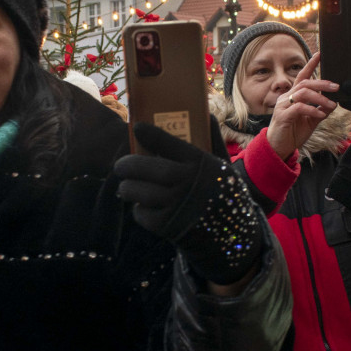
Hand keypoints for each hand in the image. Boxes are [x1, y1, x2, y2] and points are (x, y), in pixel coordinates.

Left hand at [114, 123, 262, 284]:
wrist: (230, 236)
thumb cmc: (222, 193)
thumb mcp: (223, 167)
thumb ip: (213, 141)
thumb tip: (206, 114)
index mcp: (200, 164)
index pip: (170, 144)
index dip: (151, 135)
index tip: (137, 127)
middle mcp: (187, 183)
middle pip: (146, 169)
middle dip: (127, 165)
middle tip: (120, 166)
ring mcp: (176, 206)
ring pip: (139, 192)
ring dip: (127, 188)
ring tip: (125, 186)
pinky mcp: (167, 226)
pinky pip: (142, 213)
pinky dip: (139, 209)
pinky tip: (142, 205)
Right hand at [266, 52, 338, 159]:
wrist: (279, 147)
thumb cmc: (293, 132)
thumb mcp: (311, 120)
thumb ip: (320, 109)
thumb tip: (334, 101)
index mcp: (293, 96)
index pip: (302, 77)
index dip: (310, 65)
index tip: (320, 54)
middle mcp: (287, 97)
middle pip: (305, 83)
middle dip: (322, 83)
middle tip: (336, 87)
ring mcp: (283, 106)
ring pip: (303, 93)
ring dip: (320, 98)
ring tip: (331, 104)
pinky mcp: (282, 116)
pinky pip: (299, 107)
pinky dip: (312, 109)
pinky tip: (320, 114)